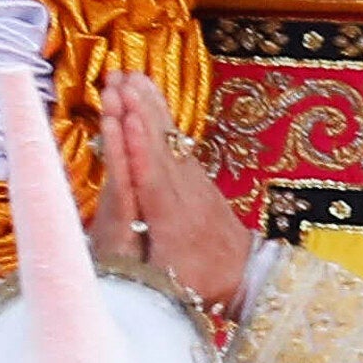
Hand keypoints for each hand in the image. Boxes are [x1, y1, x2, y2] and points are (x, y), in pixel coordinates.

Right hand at [86, 70, 252, 312]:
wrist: (247, 276)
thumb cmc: (202, 286)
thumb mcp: (172, 287)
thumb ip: (146, 270)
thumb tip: (114, 263)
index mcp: (174, 223)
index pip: (153, 180)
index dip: (137, 149)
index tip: (122, 118)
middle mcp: (185, 196)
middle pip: (158, 150)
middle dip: (138, 114)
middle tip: (118, 80)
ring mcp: (193, 182)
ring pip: (167, 140)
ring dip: (148, 106)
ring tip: (129, 74)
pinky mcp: (195, 176)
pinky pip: (174, 142)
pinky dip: (159, 116)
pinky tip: (147, 91)